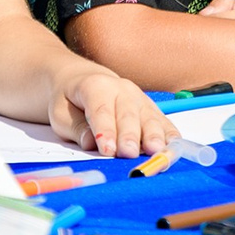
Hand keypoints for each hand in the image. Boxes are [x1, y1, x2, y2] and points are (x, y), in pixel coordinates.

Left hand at [49, 67, 177, 157]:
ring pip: (149, 118)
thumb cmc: (71, 100)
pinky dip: (170, 136)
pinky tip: (173, 148)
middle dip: (129, 135)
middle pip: (128, 114)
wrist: (84, 81)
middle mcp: (122, 89)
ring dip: (154, 136)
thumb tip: (90, 143)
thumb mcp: (60, 112)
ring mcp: (140, 99)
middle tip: (128, 153)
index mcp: (96, 86)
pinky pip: (164, 123)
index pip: (101, 109)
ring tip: (155, 152)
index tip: (106, 150)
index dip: (104, 130)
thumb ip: (74, 128)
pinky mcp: (151, 110)